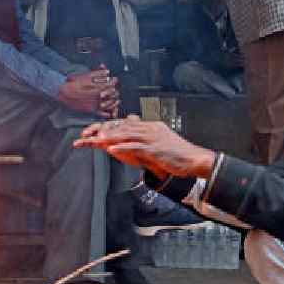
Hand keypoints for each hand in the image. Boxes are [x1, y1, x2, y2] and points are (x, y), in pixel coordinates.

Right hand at [58, 68, 117, 117]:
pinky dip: (108, 113)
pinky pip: (104, 113)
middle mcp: (99, 95)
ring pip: (111, 104)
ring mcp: (96, 103)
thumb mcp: (86, 75)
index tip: (113, 81)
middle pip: (114, 94)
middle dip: (115, 91)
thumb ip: (98, 72)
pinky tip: (109, 111)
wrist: (63, 93)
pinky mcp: (92, 110)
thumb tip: (107, 71)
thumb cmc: (74, 83)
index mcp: (99, 85)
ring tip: (114, 100)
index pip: (113, 83)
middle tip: (114, 91)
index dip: (114, 81)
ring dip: (114, 102)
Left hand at [74, 115, 217, 178]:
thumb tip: (135, 139)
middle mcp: (151, 129)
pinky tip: (111, 149)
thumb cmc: (178, 154)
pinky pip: (135, 147)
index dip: (109, 127)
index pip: (126, 123)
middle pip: (122, 127)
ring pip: (127, 134)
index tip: (94, 131)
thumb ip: (146, 139)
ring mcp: (153, 138)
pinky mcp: (155, 149)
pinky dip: (122, 147)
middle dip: (104, 131)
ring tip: (95, 140)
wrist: (195, 160)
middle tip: (88, 134)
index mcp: (151, 126)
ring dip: (109, 137)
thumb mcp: (160, 142)